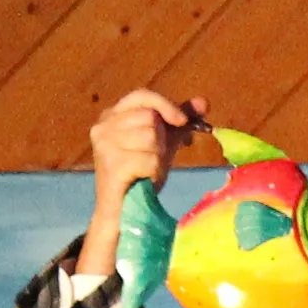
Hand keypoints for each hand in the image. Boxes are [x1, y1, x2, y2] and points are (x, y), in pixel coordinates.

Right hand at [77, 88, 202, 271]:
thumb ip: (179, 121)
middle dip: (160, 141)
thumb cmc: (140, 175)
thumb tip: (204, 102)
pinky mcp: (112, 164)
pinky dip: (153, 173)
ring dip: (157, 159)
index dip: (165, 106)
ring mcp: (104, 145)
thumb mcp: (162, 143)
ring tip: (145, 172)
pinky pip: (150, 160)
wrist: (124, 212)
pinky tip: (143, 180)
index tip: (181, 121)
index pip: (142, 96)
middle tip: (151, 160)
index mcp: (111, 115)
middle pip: (150, 118)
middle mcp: (103, 126)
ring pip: (151, 139)